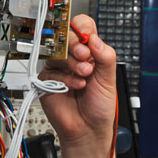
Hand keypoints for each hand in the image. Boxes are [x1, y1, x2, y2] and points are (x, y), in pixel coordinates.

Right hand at [39, 14, 116, 146]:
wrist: (89, 129)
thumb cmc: (99, 106)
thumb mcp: (109, 79)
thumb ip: (105, 56)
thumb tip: (94, 38)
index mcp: (90, 53)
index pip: (82, 28)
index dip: (82, 28)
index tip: (87, 38)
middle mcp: (73, 58)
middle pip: (66, 36)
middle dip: (76, 45)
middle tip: (86, 57)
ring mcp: (60, 68)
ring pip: (58, 53)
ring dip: (72, 63)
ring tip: (85, 76)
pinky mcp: (48, 80)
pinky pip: (50, 70)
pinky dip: (65, 77)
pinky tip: (76, 85)